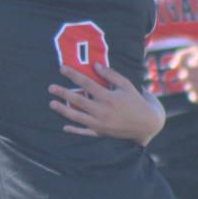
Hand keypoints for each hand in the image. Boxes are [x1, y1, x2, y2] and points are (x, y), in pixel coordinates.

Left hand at [49, 63, 164, 144]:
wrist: (147, 123)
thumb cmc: (136, 101)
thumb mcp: (126, 85)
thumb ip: (110, 75)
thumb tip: (95, 65)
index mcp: (108, 97)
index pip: (86, 84)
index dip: (73, 75)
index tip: (62, 69)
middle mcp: (102, 111)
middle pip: (78, 100)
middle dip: (63, 93)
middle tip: (51, 87)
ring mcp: (101, 124)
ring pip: (78, 117)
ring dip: (63, 110)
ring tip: (52, 104)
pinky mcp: (102, 133)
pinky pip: (85, 132)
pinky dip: (75, 130)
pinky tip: (65, 127)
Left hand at [167, 43, 197, 103]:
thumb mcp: (194, 49)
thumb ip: (180, 55)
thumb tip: (171, 67)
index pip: (183, 73)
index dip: (182, 70)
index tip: (187, 67)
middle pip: (185, 81)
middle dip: (185, 77)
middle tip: (191, 74)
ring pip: (190, 90)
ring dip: (188, 85)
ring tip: (194, 81)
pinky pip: (197, 98)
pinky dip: (192, 96)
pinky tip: (193, 91)